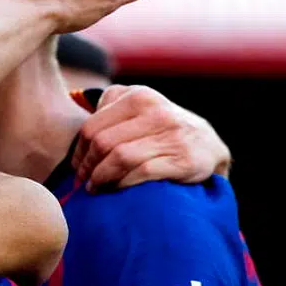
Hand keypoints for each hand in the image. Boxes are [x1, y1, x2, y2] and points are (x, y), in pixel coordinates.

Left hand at [73, 85, 232, 190]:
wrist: (208, 146)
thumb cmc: (162, 130)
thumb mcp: (141, 108)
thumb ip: (112, 107)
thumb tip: (78, 124)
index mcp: (139, 97)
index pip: (92, 127)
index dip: (79, 151)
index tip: (77, 166)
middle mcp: (155, 112)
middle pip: (102, 143)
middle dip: (87, 167)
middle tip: (83, 181)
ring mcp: (171, 135)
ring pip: (119, 158)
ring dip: (101, 178)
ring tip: (95, 188)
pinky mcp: (182, 159)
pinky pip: (141, 173)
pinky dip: (122, 184)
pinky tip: (116, 189)